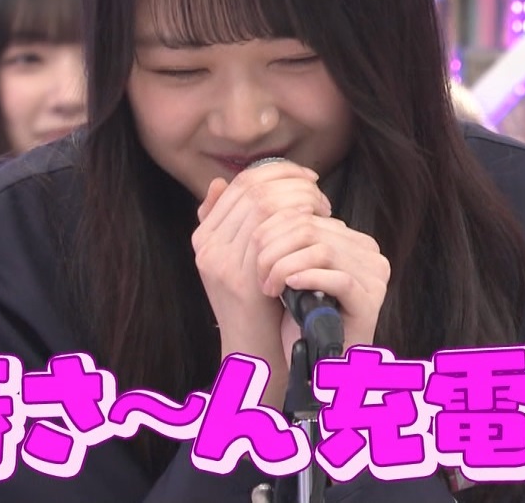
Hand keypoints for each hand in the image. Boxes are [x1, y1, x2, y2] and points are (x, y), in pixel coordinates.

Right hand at [192, 162, 331, 400]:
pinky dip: (300, 220)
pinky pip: (274, 232)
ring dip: (299, 198)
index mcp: (204, 237)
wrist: (255, 351)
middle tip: (317, 188)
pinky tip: (318, 223)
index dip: (275, 171)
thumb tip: (221, 181)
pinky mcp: (244, 279)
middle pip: (252, 189)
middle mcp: (208, 247)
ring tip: (320, 206)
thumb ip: (229, 224)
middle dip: (291, 181)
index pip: (240, 183)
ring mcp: (223, 263)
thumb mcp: (237, 259)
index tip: (304, 176)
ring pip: (264, 205)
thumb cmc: (258, 302)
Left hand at [252, 210, 389, 362]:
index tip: (251, 252)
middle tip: (257, 272)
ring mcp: (374, 276)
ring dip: (285, 265)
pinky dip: (308, 279)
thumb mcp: (290, 270)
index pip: (306, 215)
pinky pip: (339, 278)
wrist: (316, 364)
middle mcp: (369, 252)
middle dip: (275, 248)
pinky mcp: (370, 300)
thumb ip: (282, 238)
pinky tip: (287, 288)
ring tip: (268, 286)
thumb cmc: (299, 317)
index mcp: (351, 239)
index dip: (271, 229)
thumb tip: (245, 197)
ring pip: (323, 250)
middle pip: (312, 229)